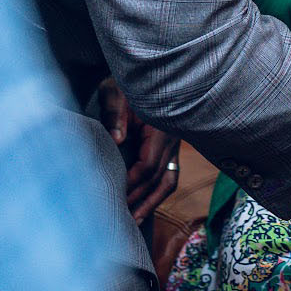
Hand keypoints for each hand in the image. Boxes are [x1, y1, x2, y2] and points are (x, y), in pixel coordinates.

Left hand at [98, 78, 181, 223]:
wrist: (147, 70)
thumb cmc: (127, 80)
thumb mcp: (117, 90)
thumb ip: (115, 113)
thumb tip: (116, 139)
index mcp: (162, 125)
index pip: (149, 164)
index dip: (133, 183)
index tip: (116, 195)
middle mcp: (173, 138)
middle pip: (160, 177)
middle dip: (141, 199)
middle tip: (123, 218)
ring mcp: (175, 143)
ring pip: (169, 179)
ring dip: (153, 201)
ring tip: (136, 220)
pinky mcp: (171, 146)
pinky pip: (169, 173)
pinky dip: (157, 191)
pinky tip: (145, 203)